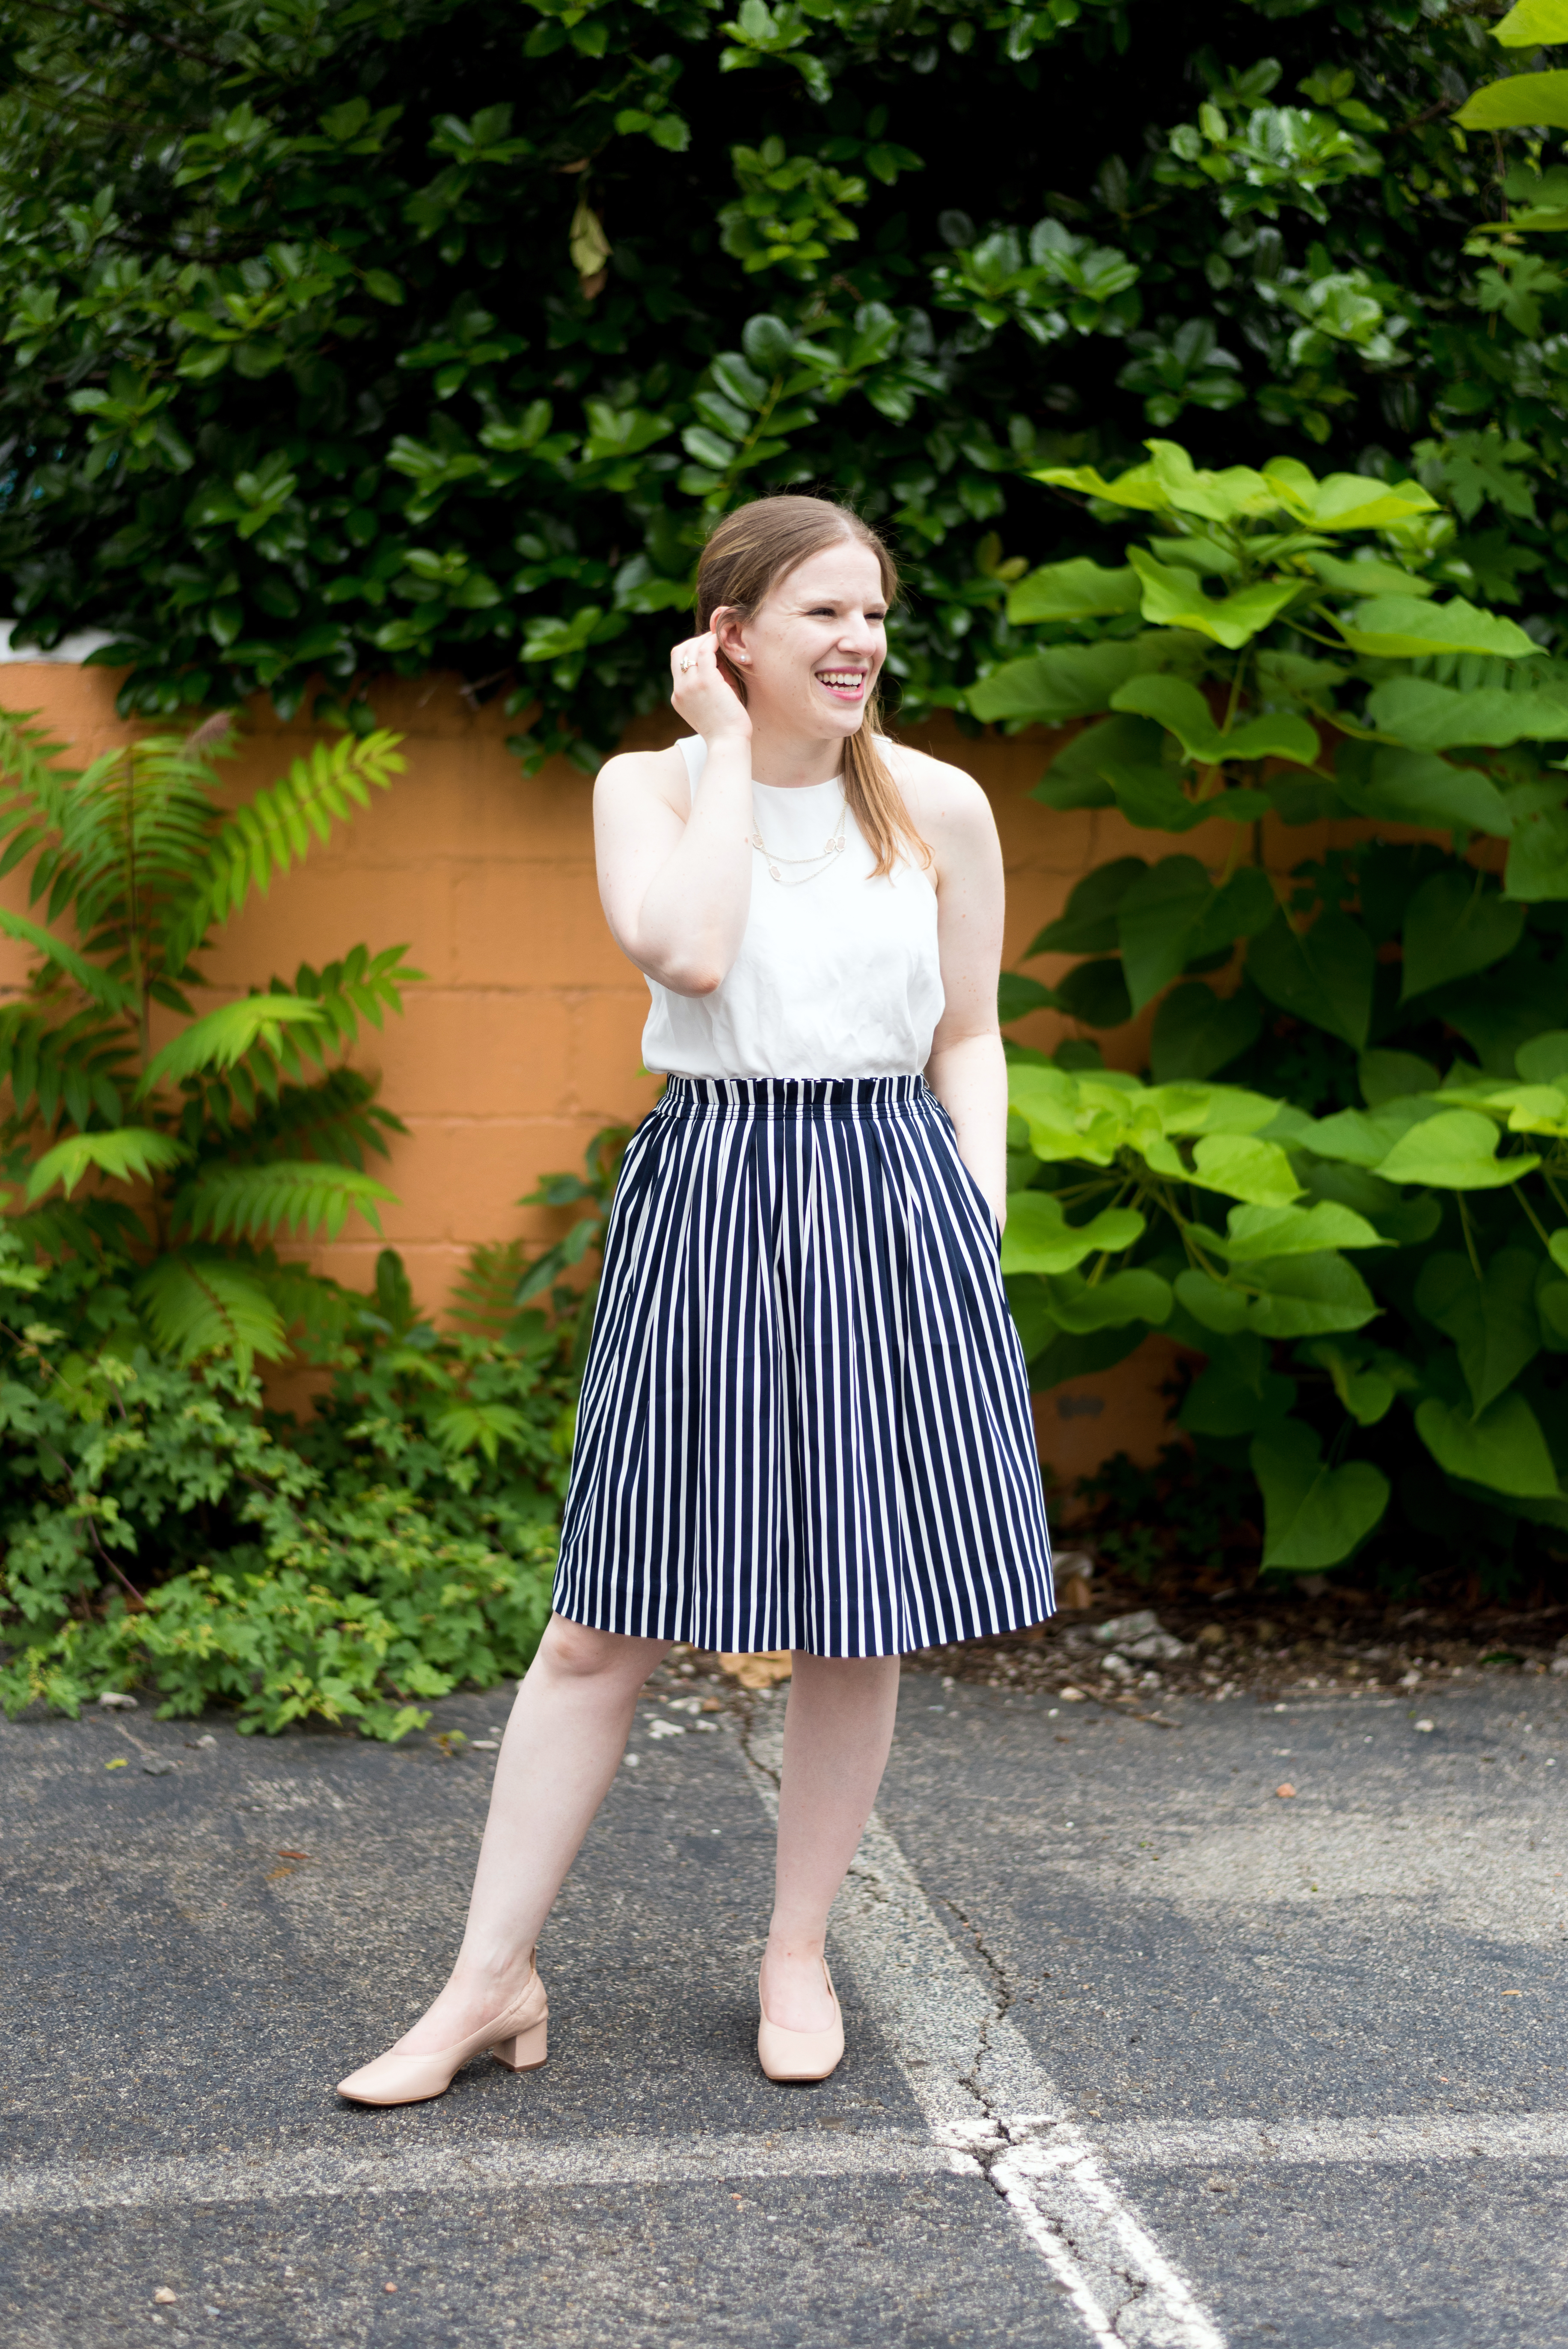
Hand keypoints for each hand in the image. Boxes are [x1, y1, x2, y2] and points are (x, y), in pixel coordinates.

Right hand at [669, 630, 750, 744]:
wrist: (728, 742)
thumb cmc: (726, 725)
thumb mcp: (711, 702)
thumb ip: (711, 681)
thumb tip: (720, 657)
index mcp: (678, 697)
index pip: (677, 664)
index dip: (690, 651)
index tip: (706, 648)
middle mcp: (680, 690)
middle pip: (678, 652)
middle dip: (694, 641)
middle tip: (712, 639)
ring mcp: (691, 685)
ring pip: (691, 649)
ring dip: (705, 639)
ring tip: (718, 637)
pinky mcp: (706, 682)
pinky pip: (705, 652)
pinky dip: (712, 642)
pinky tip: (722, 641)